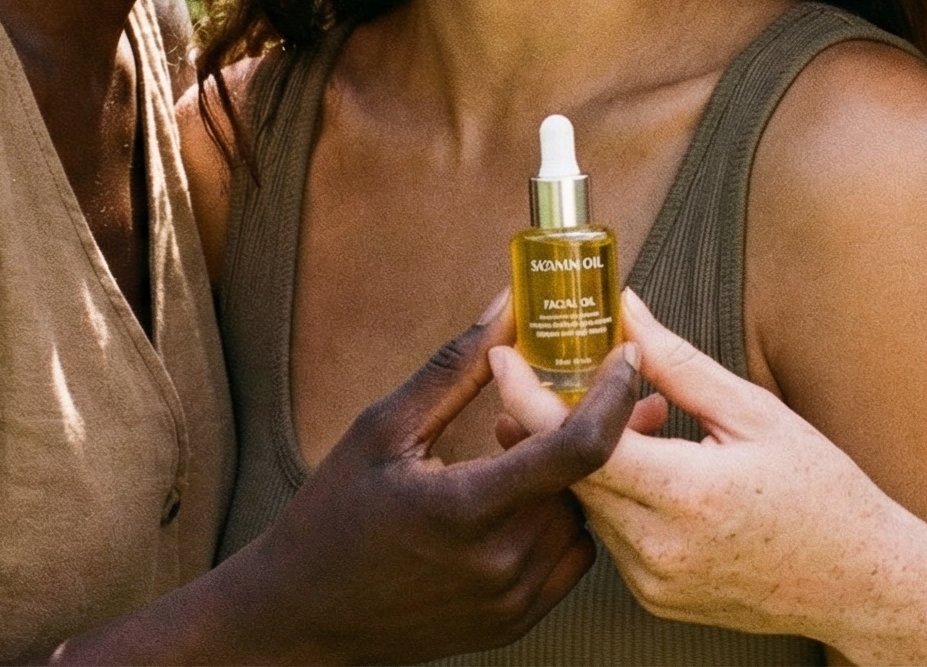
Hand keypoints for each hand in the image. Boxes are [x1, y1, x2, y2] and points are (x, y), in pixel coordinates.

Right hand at [220, 302, 641, 662]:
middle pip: (586, 479)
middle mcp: (501, 563)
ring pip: (584, 518)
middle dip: (583, 425)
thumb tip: (510, 305)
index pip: (578, 449)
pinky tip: (521, 496)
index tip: (623, 355)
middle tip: (578, 386)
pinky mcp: (515, 621)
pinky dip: (560, 519)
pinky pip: (570, 559)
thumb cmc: (333, 515)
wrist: (304, 615)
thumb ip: (457, 366)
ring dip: (571, 476)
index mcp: (467, 509)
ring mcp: (512, 600)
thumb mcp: (383, 428)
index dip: (612, 394)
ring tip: (523, 447)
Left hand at [492, 291, 926, 647]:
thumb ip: (678, 363)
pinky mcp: (654, 598)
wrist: (859, 582)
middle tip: (549, 369)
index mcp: (687, 494)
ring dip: (589, 457)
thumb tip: (626, 310)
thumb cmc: (822, 492)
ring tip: (632, 419)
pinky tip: (650, 468)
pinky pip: (611, 534)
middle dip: (551, 418)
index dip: (531, 396)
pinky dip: (615, 495)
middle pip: (570, 472)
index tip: (507, 356)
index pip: (579, 442)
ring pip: (587, 504)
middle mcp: (659, 547)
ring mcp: (653, 580)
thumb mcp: (756, 413)